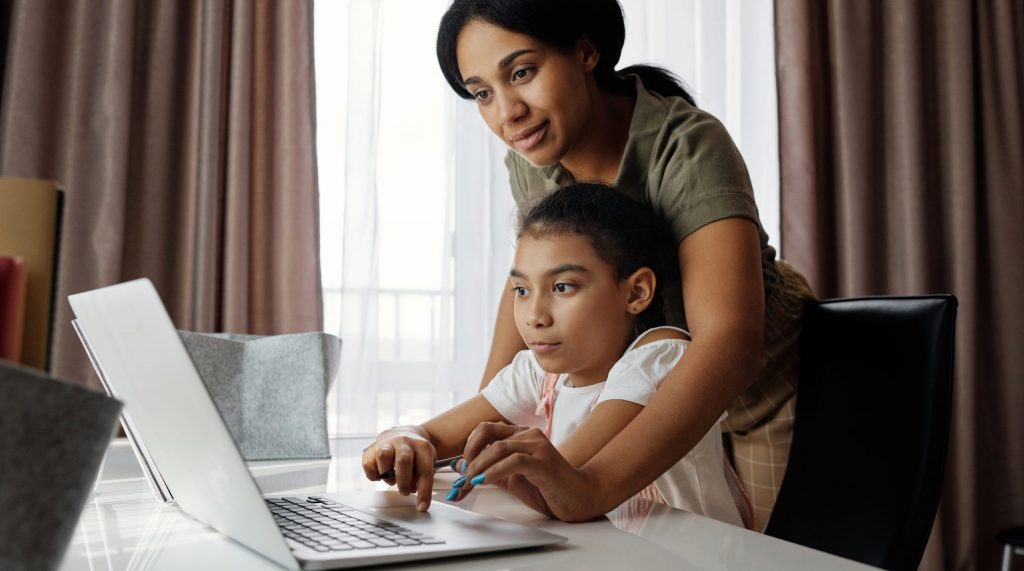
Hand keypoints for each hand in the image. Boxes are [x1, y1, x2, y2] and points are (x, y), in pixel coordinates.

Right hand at [361, 427, 436, 510]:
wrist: (404, 433)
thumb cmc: (416, 454)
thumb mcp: (426, 461)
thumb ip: (423, 478)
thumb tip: (420, 500)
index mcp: (422, 447)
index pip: (424, 471)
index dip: (424, 491)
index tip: (422, 507)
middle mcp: (404, 442)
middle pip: (403, 460)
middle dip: (404, 482)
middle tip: (405, 491)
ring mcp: (387, 444)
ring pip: (383, 456)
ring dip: (387, 475)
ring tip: (392, 479)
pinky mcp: (371, 449)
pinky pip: (368, 464)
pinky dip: (374, 475)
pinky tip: (381, 475)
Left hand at [449, 422, 600, 521]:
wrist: (580, 498)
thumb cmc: (548, 488)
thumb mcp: (511, 479)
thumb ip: (488, 470)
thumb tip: (460, 466)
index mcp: (520, 435)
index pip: (485, 429)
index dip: (468, 447)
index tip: (461, 470)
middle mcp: (529, 435)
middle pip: (487, 432)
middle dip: (469, 455)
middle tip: (462, 477)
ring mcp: (538, 446)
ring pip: (498, 447)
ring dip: (478, 467)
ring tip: (469, 483)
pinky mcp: (543, 462)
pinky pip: (513, 461)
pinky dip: (494, 472)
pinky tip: (485, 482)